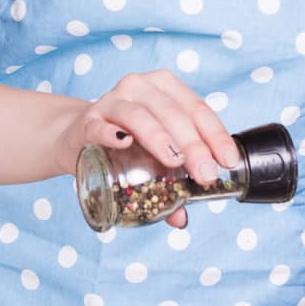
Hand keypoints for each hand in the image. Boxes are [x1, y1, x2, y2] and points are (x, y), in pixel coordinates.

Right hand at [56, 69, 241, 227]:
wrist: (77, 134)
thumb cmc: (126, 139)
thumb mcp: (153, 152)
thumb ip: (170, 180)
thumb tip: (180, 217)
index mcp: (165, 88)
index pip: (197, 109)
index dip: (215, 135)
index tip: (227, 161)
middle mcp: (140, 87)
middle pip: (172, 114)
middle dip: (192, 145)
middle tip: (204, 174)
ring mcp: (112, 101)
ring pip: (140, 116)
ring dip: (159, 138)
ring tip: (174, 161)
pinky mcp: (88, 120)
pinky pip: (100, 125)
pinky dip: (112, 133)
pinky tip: (123, 143)